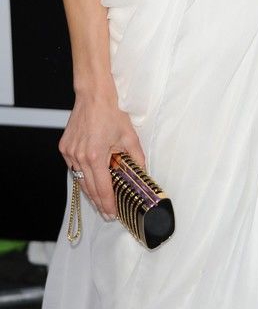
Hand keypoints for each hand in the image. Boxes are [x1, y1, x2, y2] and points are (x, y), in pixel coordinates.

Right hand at [60, 90, 144, 219]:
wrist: (94, 95)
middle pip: (89, 188)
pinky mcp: (64, 147)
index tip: (112, 214)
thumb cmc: (111, 111)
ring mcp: (70, 152)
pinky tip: (90, 178)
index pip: (102, 188)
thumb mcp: (129, 135)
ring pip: (79, 179)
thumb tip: (142, 172)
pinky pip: (73, 167)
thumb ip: (136, 157)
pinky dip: (82, 174)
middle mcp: (80, 156)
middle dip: (99, 202)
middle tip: (107, 213)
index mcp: (96, 156)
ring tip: (100, 200)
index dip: (108, 203)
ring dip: (89, 190)